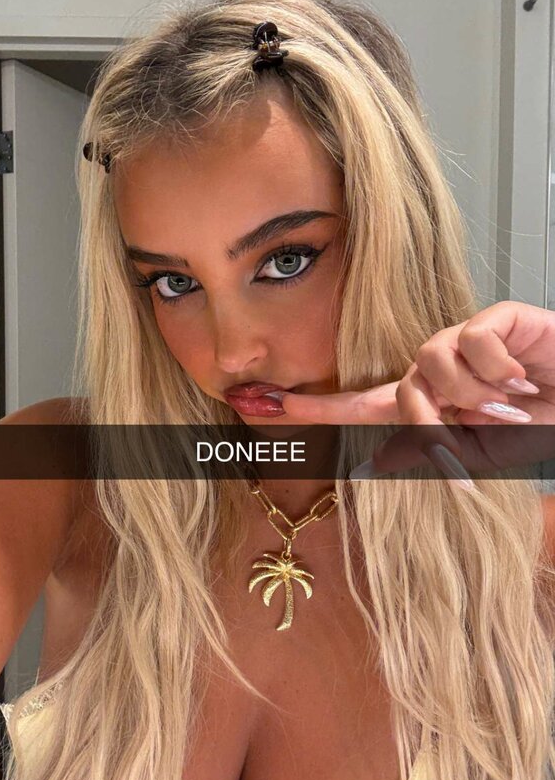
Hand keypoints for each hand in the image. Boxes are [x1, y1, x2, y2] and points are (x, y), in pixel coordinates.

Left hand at [277, 301, 554, 487]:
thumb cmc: (535, 424)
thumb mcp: (478, 450)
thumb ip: (430, 450)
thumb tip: (374, 461)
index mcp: (426, 401)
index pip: (357, 403)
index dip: (309, 405)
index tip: (253, 403)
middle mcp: (434, 368)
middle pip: (400, 392)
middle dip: (440, 423)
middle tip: (491, 424)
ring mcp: (461, 341)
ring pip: (432, 363)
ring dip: (477, 395)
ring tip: (512, 399)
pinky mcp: (493, 318)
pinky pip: (472, 341)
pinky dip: (501, 368)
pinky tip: (524, 375)